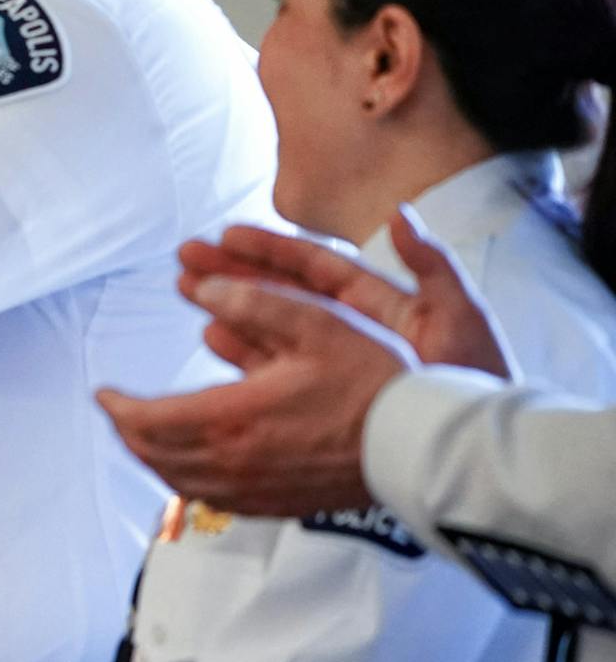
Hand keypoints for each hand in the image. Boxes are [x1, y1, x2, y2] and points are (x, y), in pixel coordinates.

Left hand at [97, 208, 510, 515]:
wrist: (417, 447)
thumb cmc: (373, 383)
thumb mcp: (316, 324)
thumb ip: (254, 302)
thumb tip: (204, 288)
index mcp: (231, 417)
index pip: (147, 418)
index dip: (118, 406)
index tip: (103, 392)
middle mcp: (232, 461)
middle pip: (153, 453)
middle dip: (127, 431)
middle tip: (118, 411)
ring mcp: (251, 490)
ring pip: (177, 479)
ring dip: (152, 456)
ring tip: (144, 434)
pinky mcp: (273, 506)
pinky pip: (210, 498)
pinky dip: (185, 478)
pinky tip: (190, 464)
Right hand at [181, 208, 510, 376]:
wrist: (471, 446)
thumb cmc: (474, 382)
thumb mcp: (461, 316)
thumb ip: (432, 265)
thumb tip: (402, 215)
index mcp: (378, 303)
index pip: (314, 267)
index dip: (271, 248)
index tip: (229, 233)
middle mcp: (348, 330)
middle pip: (280, 293)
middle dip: (233, 271)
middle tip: (187, 257)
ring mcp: (331, 363)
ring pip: (269, 327)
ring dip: (227, 306)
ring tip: (186, 288)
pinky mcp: (318, 396)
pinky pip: (272, 368)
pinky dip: (242, 351)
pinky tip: (211, 336)